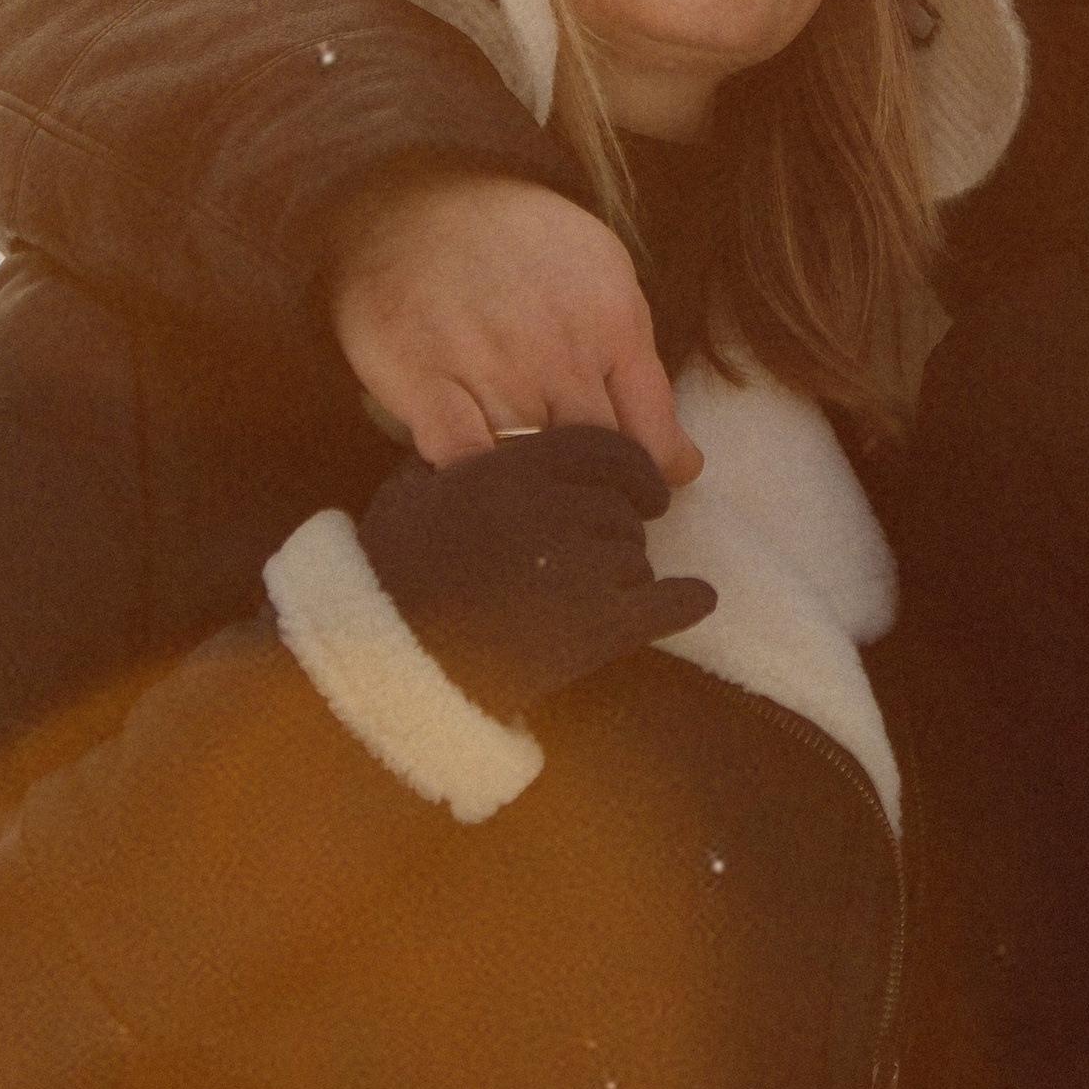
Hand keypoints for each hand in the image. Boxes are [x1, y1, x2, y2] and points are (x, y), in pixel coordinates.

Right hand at [328, 168, 697, 483]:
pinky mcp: (422, 377)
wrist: (417, 195)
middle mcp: (556, 347)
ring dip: (540, 500)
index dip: (648, 482)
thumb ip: (641, 373)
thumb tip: (683, 463)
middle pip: (594, 458)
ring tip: (537, 512)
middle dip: (598, 497)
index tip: (637, 499)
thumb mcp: (603, 279)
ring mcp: (488, 363)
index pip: (649, 436)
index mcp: (611, 320)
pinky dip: (475, 486)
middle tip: (585, 518)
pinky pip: (460, 458)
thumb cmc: (519, 245)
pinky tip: (481, 493)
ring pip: (533, 467)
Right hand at [358, 426, 716, 717]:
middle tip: (591, 556)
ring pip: (634, 559)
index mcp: (516, 468)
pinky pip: (662, 607)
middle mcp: (556, 510)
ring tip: (586, 597)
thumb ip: (465, 450)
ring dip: (622, 575)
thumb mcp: (420, 487)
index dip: (631, 468)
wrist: (389, 657)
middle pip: (621, 510)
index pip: (605, 449)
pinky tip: (699, 597)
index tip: (642, 486)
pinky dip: (684, 602)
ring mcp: (580, 571)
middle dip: (614, 532)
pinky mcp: (594, 630)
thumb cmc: (393, 569)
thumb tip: (498, 432)